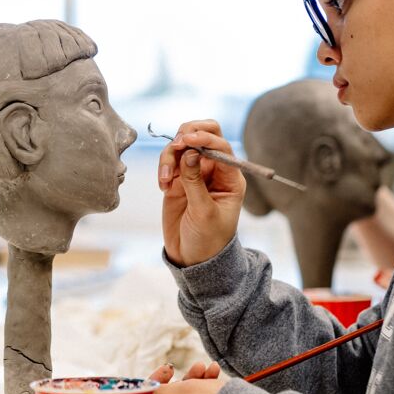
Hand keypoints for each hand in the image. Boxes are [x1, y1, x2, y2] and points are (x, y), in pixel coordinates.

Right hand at [158, 120, 244, 266]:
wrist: (193, 258)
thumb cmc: (208, 239)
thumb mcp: (204, 213)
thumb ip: (195, 182)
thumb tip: (190, 153)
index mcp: (230, 177)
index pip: (220, 146)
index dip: (204, 139)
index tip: (187, 141)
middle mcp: (214, 170)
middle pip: (203, 135)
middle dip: (188, 135)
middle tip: (176, 146)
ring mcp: (194, 173)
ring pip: (181, 146)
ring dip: (170, 156)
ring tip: (165, 181)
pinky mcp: (177, 179)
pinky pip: (169, 161)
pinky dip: (163, 168)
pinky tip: (163, 187)